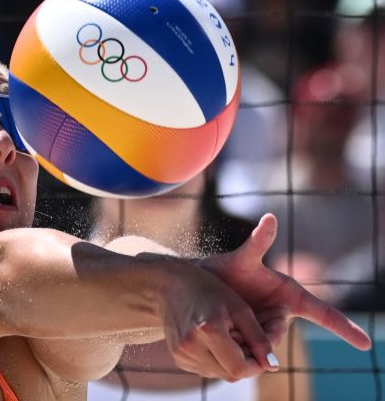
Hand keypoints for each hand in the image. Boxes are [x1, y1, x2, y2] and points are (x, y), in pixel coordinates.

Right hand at [159, 256, 278, 380]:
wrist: (172, 287)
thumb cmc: (210, 292)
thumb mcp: (240, 309)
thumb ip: (259, 338)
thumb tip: (273, 365)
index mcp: (208, 330)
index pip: (240, 368)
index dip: (256, 366)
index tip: (263, 353)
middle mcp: (190, 346)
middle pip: (230, 374)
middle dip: (245, 363)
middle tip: (246, 341)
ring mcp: (181, 354)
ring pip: (219, 374)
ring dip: (231, 363)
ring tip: (229, 337)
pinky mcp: (177, 358)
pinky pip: (206, 369)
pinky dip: (217, 360)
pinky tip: (214, 340)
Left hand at [198, 213, 371, 350]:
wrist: (200, 286)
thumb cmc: (227, 269)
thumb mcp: (243, 258)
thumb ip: (257, 242)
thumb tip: (270, 218)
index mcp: (290, 296)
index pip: (323, 314)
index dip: (345, 328)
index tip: (367, 343)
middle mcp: (281, 314)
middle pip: (276, 335)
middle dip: (258, 336)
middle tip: (236, 324)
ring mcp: (266, 329)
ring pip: (261, 347)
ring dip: (244, 341)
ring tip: (225, 325)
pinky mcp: (249, 340)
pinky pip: (248, 349)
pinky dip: (237, 346)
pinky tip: (226, 342)